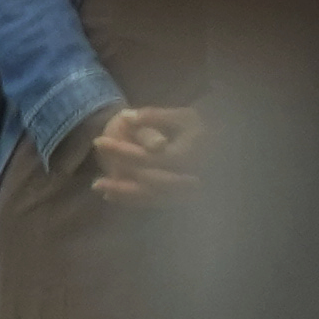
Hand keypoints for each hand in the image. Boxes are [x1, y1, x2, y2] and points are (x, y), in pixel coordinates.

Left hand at [77, 102, 198, 203]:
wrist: (223, 143)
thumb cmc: (200, 126)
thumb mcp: (181, 115)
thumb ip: (154, 117)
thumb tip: (126, 117)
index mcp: (186, 156)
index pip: (147, 157)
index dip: (121, 150)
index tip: (98, 142)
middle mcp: (188, 178)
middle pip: (148, 182)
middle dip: (120, 182)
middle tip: (94, 181)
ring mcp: (187, 192)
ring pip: (151, 197)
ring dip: (124, 195)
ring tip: (99, 188)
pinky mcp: (184, 199)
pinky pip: (156, 203)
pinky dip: (134, 200)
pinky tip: (112, 197)